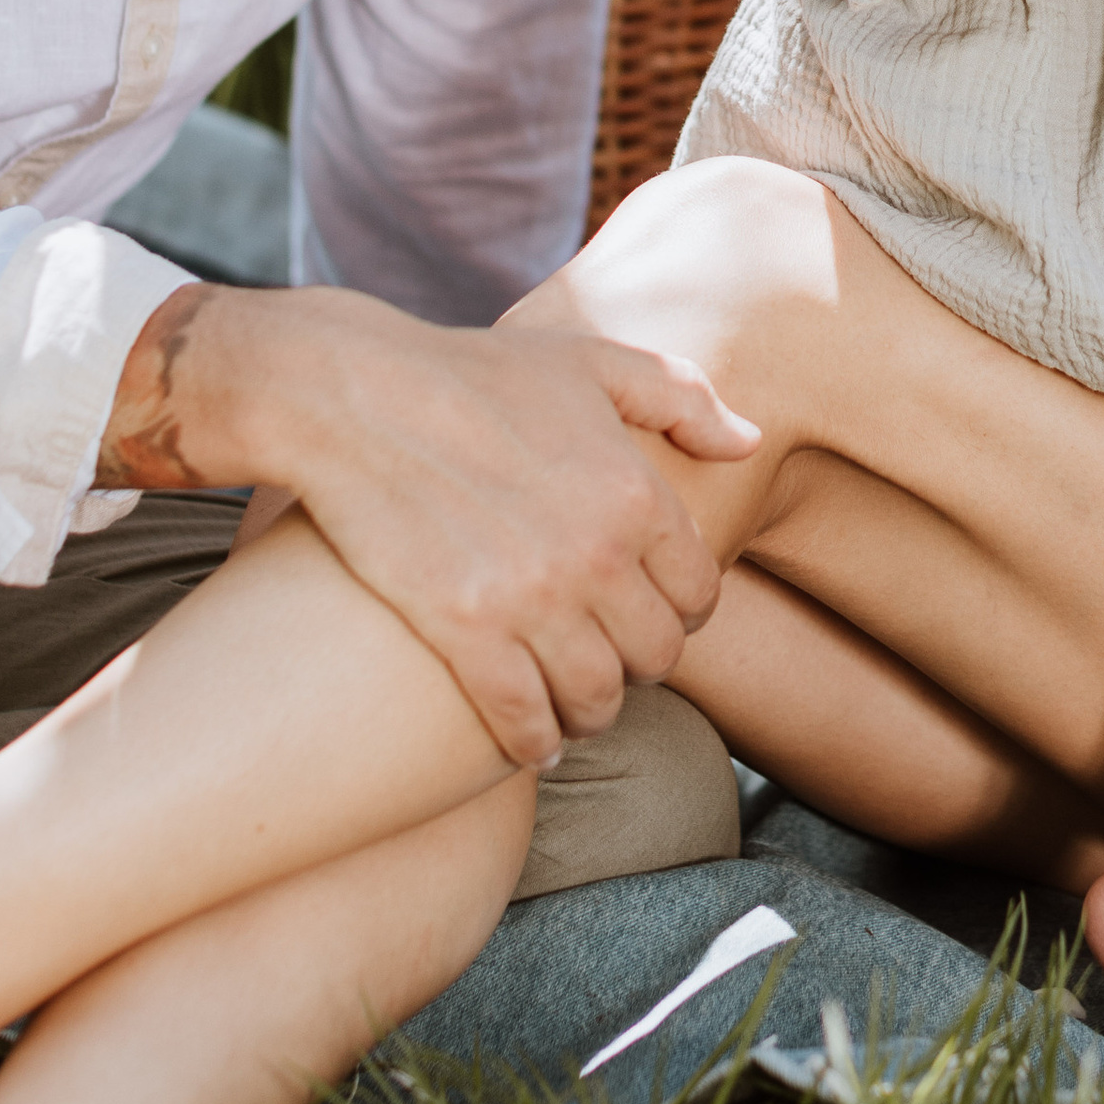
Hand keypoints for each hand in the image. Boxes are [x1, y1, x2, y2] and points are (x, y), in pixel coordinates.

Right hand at [100, 285, 758, 766]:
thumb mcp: (591, 361)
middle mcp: (598, 554)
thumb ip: (682, 397)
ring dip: (590, 711)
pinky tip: (531, 738)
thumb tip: (749, 441)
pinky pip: (524, 721)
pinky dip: (534, 741)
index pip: (700, 595)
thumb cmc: (473, 372)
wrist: (354, 396)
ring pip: (598, 699)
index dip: (680, 611)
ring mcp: (532, 600)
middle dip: (638, 664)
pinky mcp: (465, 633)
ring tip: (573, 705)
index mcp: (638, 493)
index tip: (650, 614)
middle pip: (656, 657)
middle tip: (609, 659)